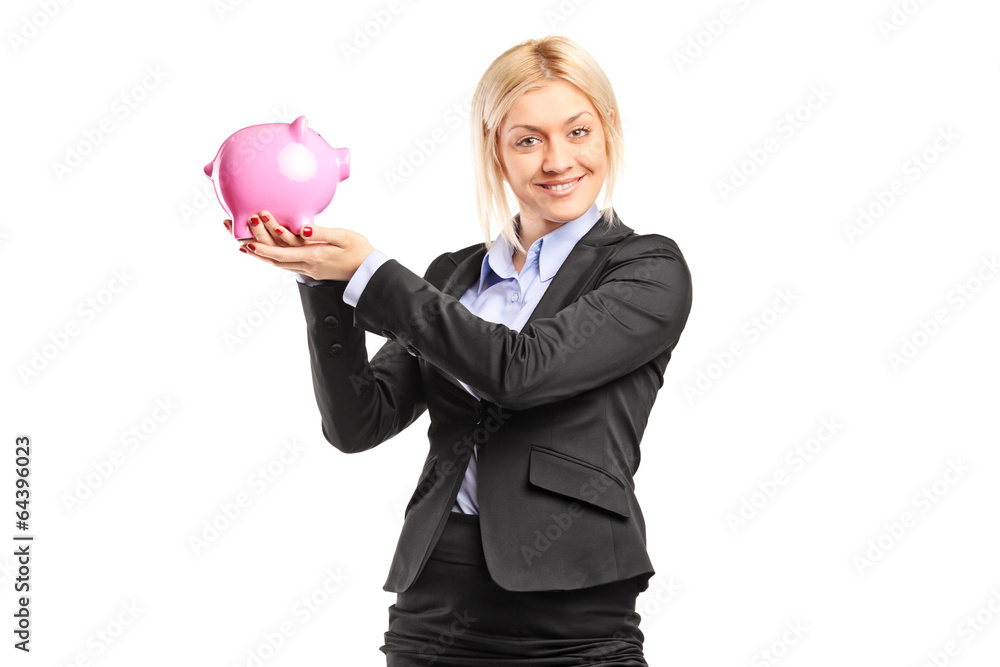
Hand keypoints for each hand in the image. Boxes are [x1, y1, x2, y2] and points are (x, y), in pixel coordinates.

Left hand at [224, 210, 374, 281]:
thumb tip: (302, 228)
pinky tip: (265, 253)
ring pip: (278, 263)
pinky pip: (286, 264)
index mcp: (314, 255)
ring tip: (244, 245)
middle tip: (239, 233)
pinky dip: (272, 258)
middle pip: (275, 259)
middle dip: (256, 247)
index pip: (282, 253)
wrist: (369, 271)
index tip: (248, 238)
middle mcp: (307, 265)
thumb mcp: (344, 237)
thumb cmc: (360, 250)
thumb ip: (322, 232)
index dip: (263, 248)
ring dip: (261, 254)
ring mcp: (308, 268)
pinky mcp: (311, 268)